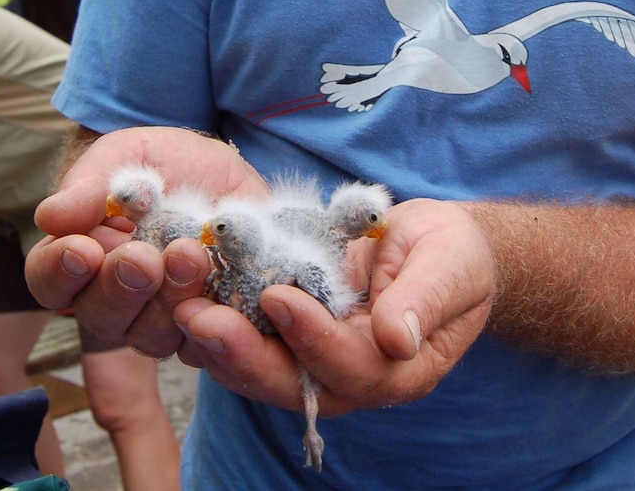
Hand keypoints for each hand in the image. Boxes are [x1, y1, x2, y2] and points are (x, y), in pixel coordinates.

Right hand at [25, 126, 267, 354]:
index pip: (50, 279)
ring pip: (152, 336)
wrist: (227, 174)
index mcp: (80, 258)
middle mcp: (114, 299)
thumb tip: (49, 216)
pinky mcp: (207, 323)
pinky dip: (213, 318)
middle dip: (119, 288)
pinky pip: (206, 342)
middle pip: (100, 317)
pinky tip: (222, 284)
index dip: (59, 271)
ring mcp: (161, 318)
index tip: (82, 250)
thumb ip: (92, 183)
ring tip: (190, 255)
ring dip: (169, 300)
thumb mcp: (129, 156)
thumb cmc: (165, 165)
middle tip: (142, 258)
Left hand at [173, 197, 495, 413]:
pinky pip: (259, 343)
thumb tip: (397, 338)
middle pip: (297, 384)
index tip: (277, 296)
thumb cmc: (452, 254)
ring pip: (268, 372)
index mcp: (404, 367)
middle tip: (198, 319)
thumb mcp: (450, 262)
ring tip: (182, 312)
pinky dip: (225, 327)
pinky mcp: (300, 340)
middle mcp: (358, 379)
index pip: (352, 364)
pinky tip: (193, 301)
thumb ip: (424, 298)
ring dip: (221, 347)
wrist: (442, 250)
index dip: (313, 335)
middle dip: (245, 355)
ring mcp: (324, 364)